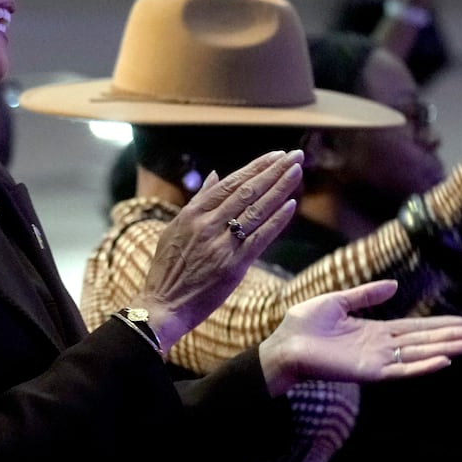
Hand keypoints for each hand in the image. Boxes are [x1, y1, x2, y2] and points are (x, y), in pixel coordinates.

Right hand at [129, 149, 303, 350]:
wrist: (164, 305)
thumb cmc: (167, 269)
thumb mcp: (174, 229)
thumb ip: (197, 202)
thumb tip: (215, 175)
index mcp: (192, 214)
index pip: (230, 183)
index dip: (255, 167)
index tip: (275, 155)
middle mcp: (207, 225)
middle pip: (247, 192)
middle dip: (273, 171)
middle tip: (294, 155)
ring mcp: (221, 245)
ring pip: (256, 210)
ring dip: (280, 189)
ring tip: (297, 172)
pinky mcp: (233, 266)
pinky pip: (259, 238)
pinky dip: (276, 221)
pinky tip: (290, 205)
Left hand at [258, 279, 461, 395]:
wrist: (283, 344)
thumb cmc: (303, 325)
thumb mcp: (338, 301)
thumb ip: (366, 295)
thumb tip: (395, 285)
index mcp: (375, 331)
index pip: (416, 328)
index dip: (440, 325)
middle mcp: (381, 347)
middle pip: (424, 341)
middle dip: (451, 337)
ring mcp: (377, 360)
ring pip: (418, 355)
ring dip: (444, 350)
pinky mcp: (369, 372)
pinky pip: (401, 370)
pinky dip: (422, 367)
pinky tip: (443, 361)